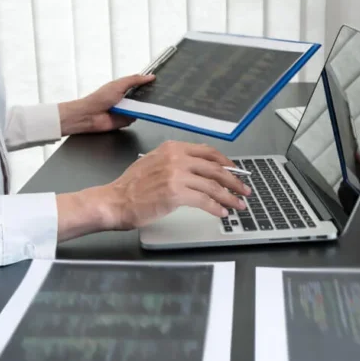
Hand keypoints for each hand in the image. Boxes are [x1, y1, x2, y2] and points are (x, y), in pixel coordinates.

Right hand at [55, 141, 251, 240]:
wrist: (116, 200)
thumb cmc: (132, 186)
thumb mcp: (154, 162)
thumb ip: (177, 161)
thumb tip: (202, 170)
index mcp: (173, 148)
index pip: (208, 152)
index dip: (226, 162)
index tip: (235, 171)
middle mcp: (177, 158)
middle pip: (215, 168)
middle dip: (234, 181)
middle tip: (244, 190)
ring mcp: (177, 175)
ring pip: (213, 186)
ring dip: (229, 197)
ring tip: (238, 205)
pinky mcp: (176, 194)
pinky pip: (204, 201)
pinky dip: (216, 207)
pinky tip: (222, 212)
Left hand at [58, 74, 155, 135]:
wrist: (91, 115)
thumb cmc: (99, 98)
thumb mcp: (119, 85)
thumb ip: (134, 80)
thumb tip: (149, 76)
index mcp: (123, 88)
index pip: (139, 84)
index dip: (148, 83)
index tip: (160, 81)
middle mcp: (126, 99)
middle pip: (143, 96)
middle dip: (150, 95)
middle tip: (161, 93)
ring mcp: (128, 110)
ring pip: (143, 107)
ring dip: (147, 106)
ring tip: (156, 102)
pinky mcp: (128, 120)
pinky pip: (139, 117)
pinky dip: (142, 115)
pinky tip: (147, 112)